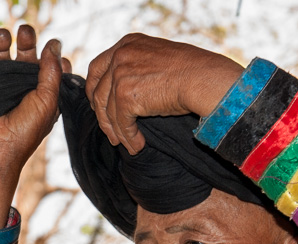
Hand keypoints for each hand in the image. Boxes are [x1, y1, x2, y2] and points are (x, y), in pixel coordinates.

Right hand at [0, 25, 69, 172]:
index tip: (51, 48)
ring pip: (2, 59)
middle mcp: (24, 90)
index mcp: (44, 95)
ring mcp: (2, 89)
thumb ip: (52, 72)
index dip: (52, 56)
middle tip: (25, 30)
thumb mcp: (47, 100)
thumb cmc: (25, 131)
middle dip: (26, 42)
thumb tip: (54, 44)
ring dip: (2, 44)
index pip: (50, 69)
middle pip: (26, 58)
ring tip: (2, 33)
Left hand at [85, 33, 243, 154]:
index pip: (97, 68)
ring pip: (109, 111)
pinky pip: (122, 123)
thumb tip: (123, 91)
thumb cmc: (190, 72)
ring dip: (117, 131)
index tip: (98, 106)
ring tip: (127, 144)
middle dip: (102, 116)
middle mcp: (120, 55)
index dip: (94, 90)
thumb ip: (137, 68)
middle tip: (111, 133)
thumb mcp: (157, 59)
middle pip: (98, 91)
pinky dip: (129, 138)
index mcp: (127, 44)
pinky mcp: (126, 95)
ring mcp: (121, 74)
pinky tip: (137, 145)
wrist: (203, 78)